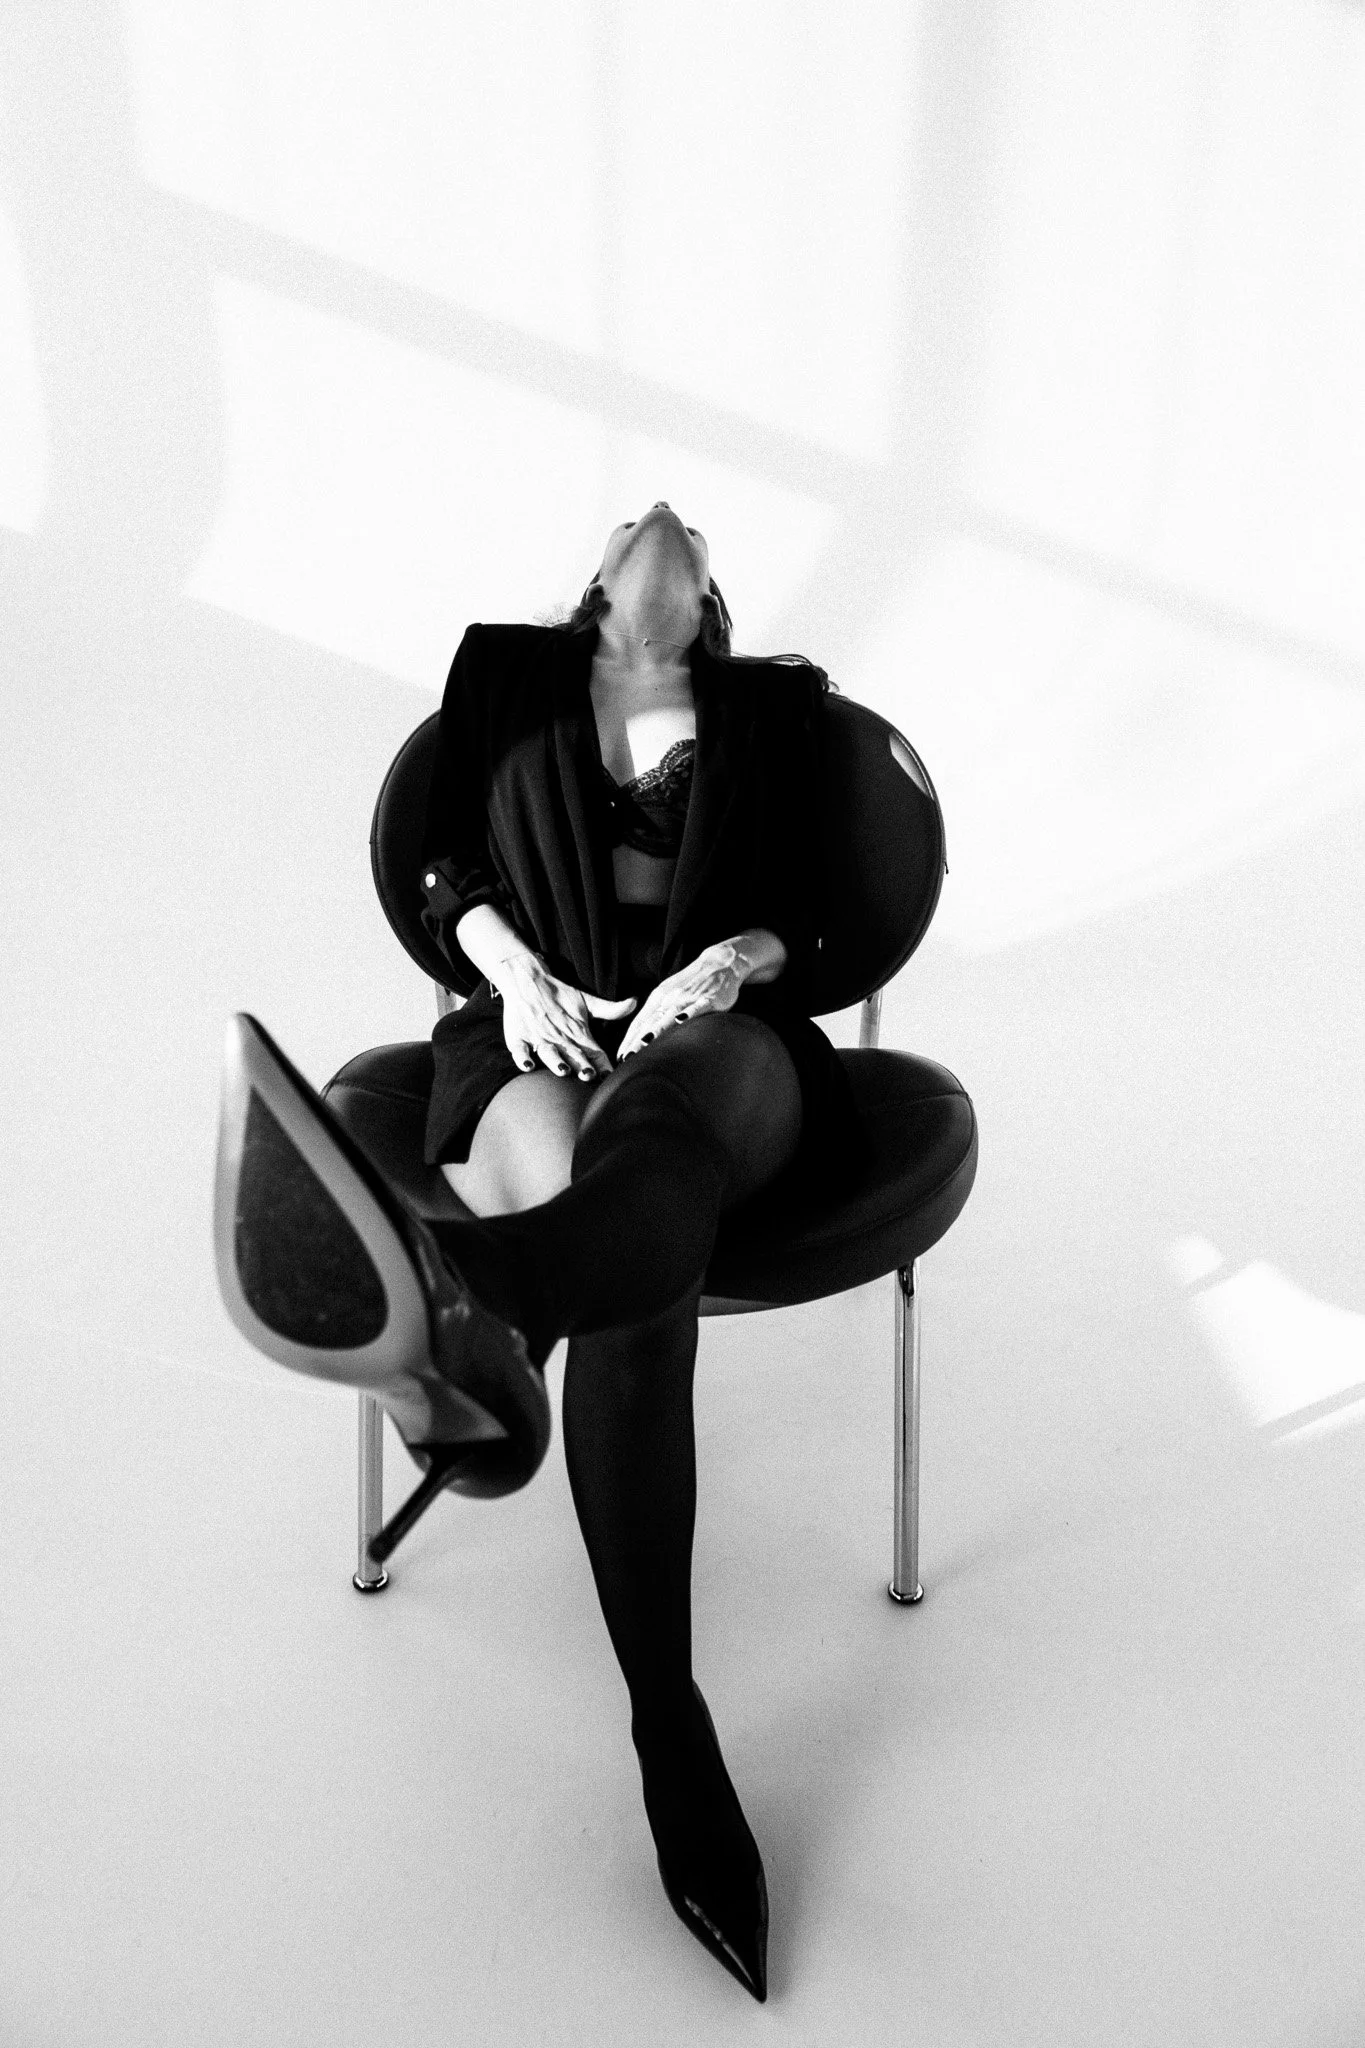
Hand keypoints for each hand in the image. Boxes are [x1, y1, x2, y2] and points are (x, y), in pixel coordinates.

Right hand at [493, 956, 636, 1080]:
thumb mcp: (587, 1001)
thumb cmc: (559, 995)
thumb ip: (611, 1009)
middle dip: (581, 1066)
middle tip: (589, 1075)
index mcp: (578, 1032)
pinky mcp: (519, 1037)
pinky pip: (520, 1050)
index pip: (595, 1052)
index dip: (603, 1065)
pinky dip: (523, 1057)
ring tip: (562, 1070)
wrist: (527, 981)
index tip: (611, 1077)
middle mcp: (560, 1038)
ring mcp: (538, 1038)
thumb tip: (635, 1002)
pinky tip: (527, 1066)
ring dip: (555, 1062)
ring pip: (549, 1053)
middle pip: (572, 1055)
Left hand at [615, 941, 748, 1060]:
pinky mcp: (708, 998)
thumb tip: (642, 1038)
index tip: (621, 1056)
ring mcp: (688, 998)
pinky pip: (696, 1008)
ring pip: (669, 1016)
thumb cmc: (693, 984)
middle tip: (627, 1058)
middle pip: (651, 1022)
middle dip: (637, 1041)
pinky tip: (681, 1023)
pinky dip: (688, 1015)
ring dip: (656, 1031)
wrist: (720, 963)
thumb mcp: (671, 995)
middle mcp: (670, 997)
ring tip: (644, 1045)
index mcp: (659, 998)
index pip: (640, 1022)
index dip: (629, 1039)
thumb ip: (658, 1014)